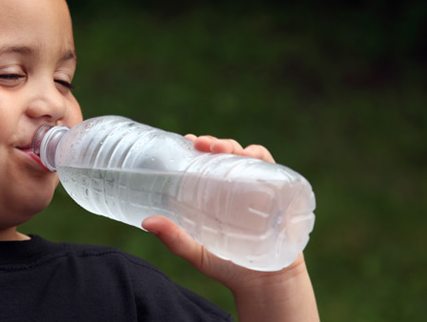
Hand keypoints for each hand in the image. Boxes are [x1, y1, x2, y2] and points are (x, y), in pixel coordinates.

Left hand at [141, 135, 318, 320]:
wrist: (266, 287)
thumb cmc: (227, 268)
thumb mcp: (197, 253)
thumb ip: (174, 239)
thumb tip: (147, 222)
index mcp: (216, 194)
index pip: (207, 162)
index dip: (199, 146)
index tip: (188, 140)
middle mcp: (237, 187)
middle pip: (227, 155)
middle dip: (217, 143)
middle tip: (204, 145)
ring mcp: (259, 190)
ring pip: (249, 158)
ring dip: (238, 147)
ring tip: (225, 149)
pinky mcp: (279, 196)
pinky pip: (274, 171)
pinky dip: (263, 159)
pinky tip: (252, 157)